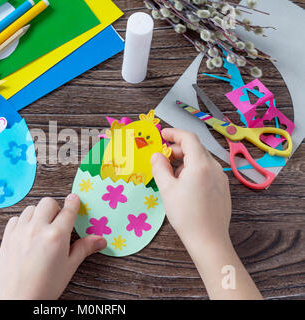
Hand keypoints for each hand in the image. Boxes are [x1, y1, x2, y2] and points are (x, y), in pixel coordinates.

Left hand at [0, 194, 106, 299]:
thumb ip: (84, 249)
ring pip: (31, 208)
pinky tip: (27, 233)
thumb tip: (100, 240)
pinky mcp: (8, 236)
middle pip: (48, 202)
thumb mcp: (69, 267)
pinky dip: (23, 221)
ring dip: (38, 214)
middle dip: (55, 208)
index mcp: (56, 236)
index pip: (68, 210)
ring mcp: (20, 231)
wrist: (17, 299)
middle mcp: (37, 229)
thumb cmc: (45, 287)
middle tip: (57, 222)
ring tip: (42, 228)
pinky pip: (16, 218)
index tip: (74, 199)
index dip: (73, 202)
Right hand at [151, 128, 260, 298]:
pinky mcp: (222, 188)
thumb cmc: (186, 215)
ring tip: (170, 176)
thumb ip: (160, 168)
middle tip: (161, 159)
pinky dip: (193, 171)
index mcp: (201, 164)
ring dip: (184, 161)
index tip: (161, 135)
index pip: (189, 138)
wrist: (209, 240)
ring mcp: (221, 178)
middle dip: (177, 149)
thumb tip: (156, 155)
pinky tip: (183, 186)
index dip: (174, 133)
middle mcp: (214, 167)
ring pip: (200, 160)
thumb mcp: (167, 189)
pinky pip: (206, 171)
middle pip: (195, 148)